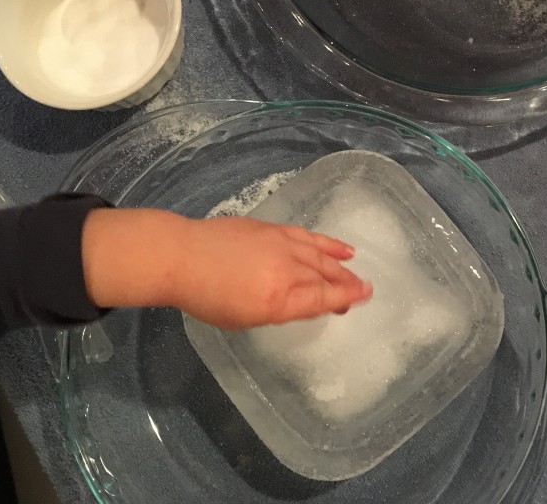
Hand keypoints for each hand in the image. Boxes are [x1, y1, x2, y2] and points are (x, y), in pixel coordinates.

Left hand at [82, 209, 371, 328]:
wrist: (181, 256)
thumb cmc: (206, 297)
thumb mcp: (244, 318)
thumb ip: (280, 308)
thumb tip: (306, 301)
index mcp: (278, 299)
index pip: (322, 298)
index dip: (345, 297)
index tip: (365, 296)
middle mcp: (286, 270)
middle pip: (325, 276)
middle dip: (346, 283)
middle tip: (363, 289)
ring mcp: (281, 244)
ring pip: (320, 255)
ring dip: (340, 264)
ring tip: (355, 269)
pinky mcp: (274, 229)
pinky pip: (308, 236)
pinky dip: (327, 242)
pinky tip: (338, 247)